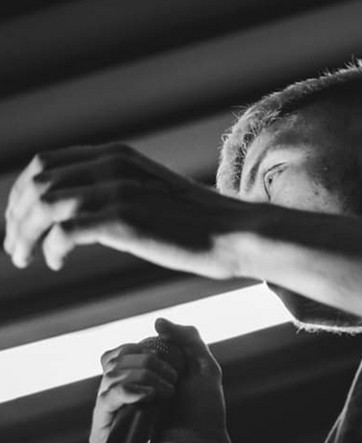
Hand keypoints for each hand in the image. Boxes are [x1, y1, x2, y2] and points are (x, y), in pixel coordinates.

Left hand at [4, 144, 249, 277]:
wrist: (234, 233)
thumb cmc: (198, 224)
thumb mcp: (153, 194)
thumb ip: (119, 193)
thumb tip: (89, 216)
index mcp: (116, 155)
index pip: (46, 165)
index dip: (22, 194)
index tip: (19, 221)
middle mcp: (111, 165)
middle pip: (38, 184)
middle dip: (16, 217)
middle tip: (14, 247)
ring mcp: (117, 190)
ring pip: (44, 206)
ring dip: (24, 235)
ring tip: (24, 258)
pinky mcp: (123, 219)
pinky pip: (66, 231)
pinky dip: (51, 248)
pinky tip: (55, 263)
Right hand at [91, 317, 243, 442]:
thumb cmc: (205, 414)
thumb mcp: (204, 367)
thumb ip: (186, 338)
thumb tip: (157, 321)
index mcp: (137, 381)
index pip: (118, 353)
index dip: (139, 349)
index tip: (167, 360)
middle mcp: (121, 396)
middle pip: (113, 360)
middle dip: (148, 362)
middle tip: (173, 380)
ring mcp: (113, 414)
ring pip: (110, 376)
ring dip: (146, 377)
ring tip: (168, 394)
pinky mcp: (106, 433)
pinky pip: (106, 399)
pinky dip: (129, 390)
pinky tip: (149, 397)